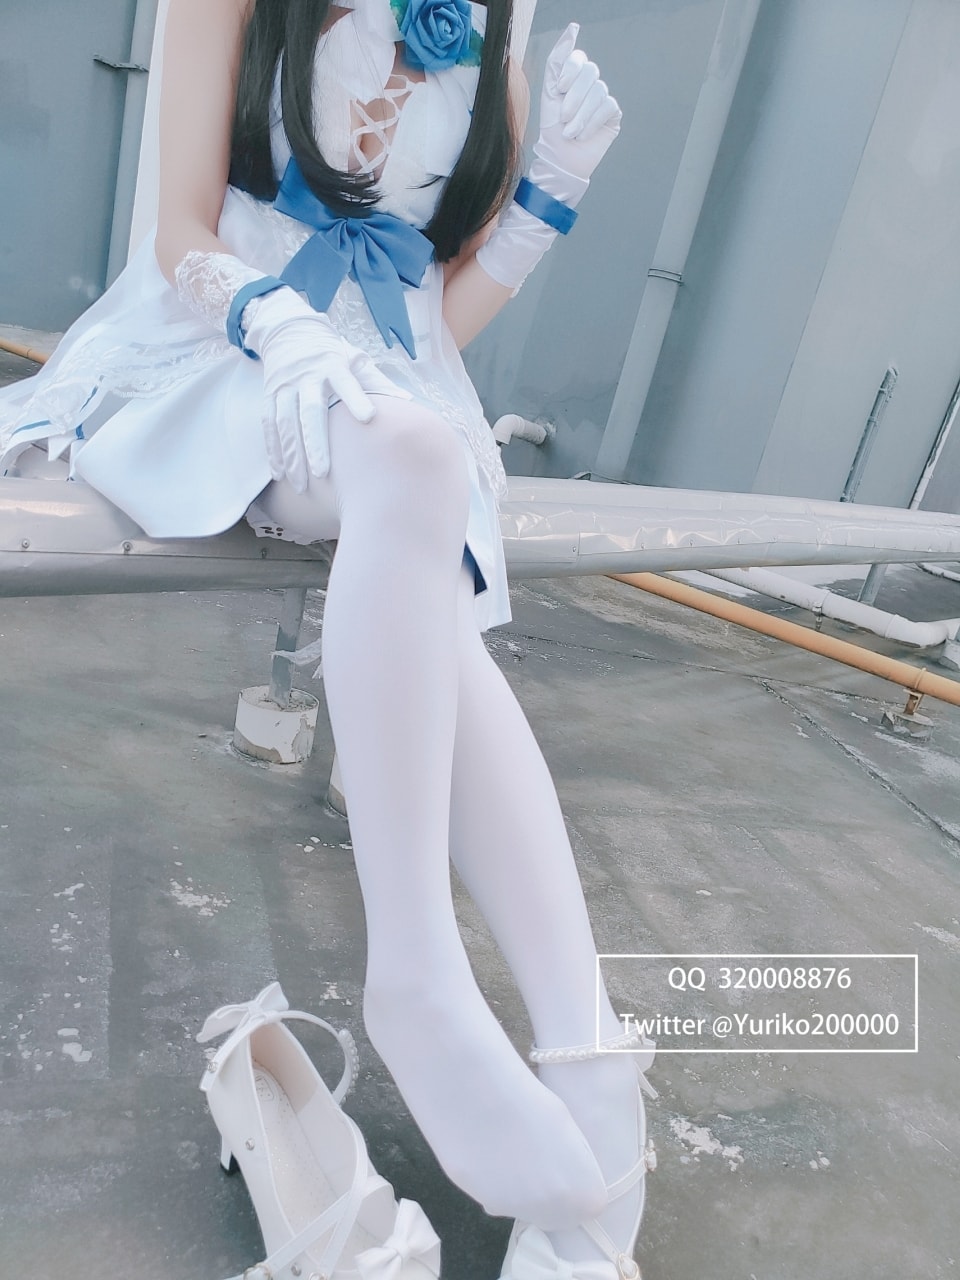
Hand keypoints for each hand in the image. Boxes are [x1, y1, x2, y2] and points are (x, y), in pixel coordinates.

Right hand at [243, 287, 409, 491]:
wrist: (290, 330)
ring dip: (291, 455)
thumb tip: (406, 401)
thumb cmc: (331, 353)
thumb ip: (376, 381)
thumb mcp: (354, 359)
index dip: (356, 400)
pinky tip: (280, 473)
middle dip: (315, 443)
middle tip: (322, 473)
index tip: (368, 418)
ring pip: (285, 423)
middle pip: (310, 411)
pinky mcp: (270, 394)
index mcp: (333, 366)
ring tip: (300, 485)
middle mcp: (307, 376)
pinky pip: (269, 425)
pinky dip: (274, 450)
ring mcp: (285, 386)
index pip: (346, 383)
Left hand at [535, 23, 621, 187]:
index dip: (570, 70)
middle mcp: (589, 85)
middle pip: (590, 71)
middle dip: (574, 97)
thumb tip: (573, 28)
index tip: (559, 88)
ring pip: (598, 91)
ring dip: (580, 114)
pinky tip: (582, 135)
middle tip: (563, 117)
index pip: (578, 58)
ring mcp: (602, 99)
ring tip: (570, 132)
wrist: (561, 160)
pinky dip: (591, 122)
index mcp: (572, 77)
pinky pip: (607, 107)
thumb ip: (557, 60)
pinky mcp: (612, 114)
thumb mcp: (549, 92)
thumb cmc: (552, 129)